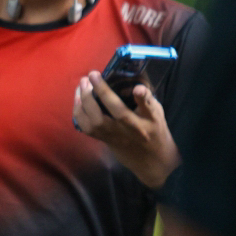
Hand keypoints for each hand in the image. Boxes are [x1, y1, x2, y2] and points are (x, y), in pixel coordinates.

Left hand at [72, 73, 180, 188]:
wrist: (150, 160)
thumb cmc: (154, 130)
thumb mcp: (157, 113)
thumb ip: (147, 99)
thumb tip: (135, 83)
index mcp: (149, 121)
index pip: (147, 107)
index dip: (143, 96)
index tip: (137, 87)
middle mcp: (131, 129)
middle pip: (116, 113)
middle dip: (100, 93)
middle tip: (90, 75)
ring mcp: (115, 136)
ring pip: (95, 122)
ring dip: (83, 102)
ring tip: (82, 85)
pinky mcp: (104, 140)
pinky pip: (86, 128)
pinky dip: (78, 112)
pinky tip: (78, 99)